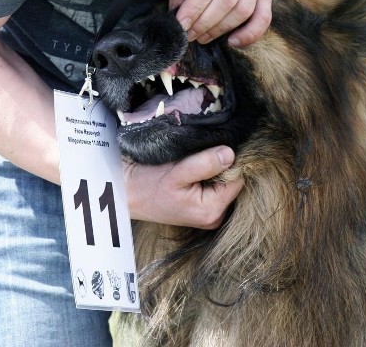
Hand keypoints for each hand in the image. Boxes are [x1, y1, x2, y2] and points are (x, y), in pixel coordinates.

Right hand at [125, 146, 243, 228]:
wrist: (127, 194)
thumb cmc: (147, 184)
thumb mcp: (176, 171)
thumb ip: (205, 164)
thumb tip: (231, 154)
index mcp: (212, 211)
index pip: (238, 179)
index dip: (230, 160)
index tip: (214, 148)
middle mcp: (215, 217)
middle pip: (234, 182)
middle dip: (222, 166)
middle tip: (200, 155)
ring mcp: (210, 214)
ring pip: (225, 183)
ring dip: (215, 170)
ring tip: (195, 162)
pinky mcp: (204, 208)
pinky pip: (216, 187)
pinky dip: (209, 176)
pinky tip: (194, 170)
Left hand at [169, 0, 271, 47]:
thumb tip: (177, 18)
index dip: (193, 10)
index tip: (180, 26)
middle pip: (226, 2)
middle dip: (204, 23)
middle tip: (188, 35)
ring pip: (242, 12)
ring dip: (220, 30)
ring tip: (202, 37)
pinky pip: (263, 18)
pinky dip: (250, 34)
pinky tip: (232, 41)